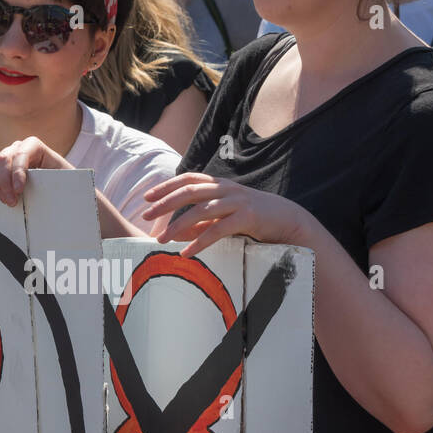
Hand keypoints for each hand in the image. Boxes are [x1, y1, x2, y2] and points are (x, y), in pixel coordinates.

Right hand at [0, 138, 68, 206]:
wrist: (59, 183)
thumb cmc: (61, 182)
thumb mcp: (62, 180)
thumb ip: (55, 181)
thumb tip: (47, 188)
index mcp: (35, 146)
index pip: (21, 155)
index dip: (17, 172)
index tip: (19, 190)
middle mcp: (19, 147)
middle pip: (3, 159)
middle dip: (5, 182)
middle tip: (12, 202)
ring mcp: (7, 153)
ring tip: (7, 200)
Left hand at [142, 173, 308, 255]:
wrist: (287, 220)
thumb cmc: (253, 218)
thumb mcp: (224, 218)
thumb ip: (201, 222)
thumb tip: (174, 233)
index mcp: (219, 185)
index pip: (188, 180)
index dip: (167, 186)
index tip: (147, 197)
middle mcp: (226, 189)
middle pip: (190, 192)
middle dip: (165, 203)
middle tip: (145, 215)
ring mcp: (238, 201)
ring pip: (202, 210)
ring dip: (178, 226)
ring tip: (162, 239)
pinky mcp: (248, 217)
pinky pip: (219, 230)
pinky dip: (201, 242)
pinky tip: (187, 253)